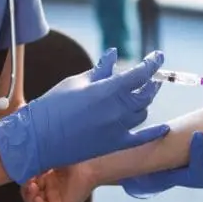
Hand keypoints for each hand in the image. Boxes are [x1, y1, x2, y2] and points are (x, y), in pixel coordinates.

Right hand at [0, 49, 169, 182]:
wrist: (38, 139)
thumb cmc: (53, 106)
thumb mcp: (76, 82)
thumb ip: (100, 70)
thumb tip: (113, 56)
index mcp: (108, 90)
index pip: (139, 74)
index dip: (152, 63)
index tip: (158, 56)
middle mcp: (117, 110)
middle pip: (145, 93)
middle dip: (151, 82)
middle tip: (151, 77)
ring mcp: (118, 129)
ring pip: (142, 112)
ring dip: (144, 101)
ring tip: (142, 95)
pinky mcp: (114, 144)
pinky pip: (141, 138)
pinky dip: (155, 132)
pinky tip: (164, 127)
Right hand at [22, 163, 97, 201]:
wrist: (87, 163)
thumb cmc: (71, 158)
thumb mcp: (47, 160)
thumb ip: (33, 165)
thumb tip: (18, 167)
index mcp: (49, 182)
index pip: (30, 190)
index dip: (25, 185)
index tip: (25, 174)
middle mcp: (54, 194)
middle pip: (32, 200)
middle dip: (26, 192)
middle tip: (28, 181)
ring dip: (30, 200)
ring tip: (32, 187)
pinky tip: (39, 198)